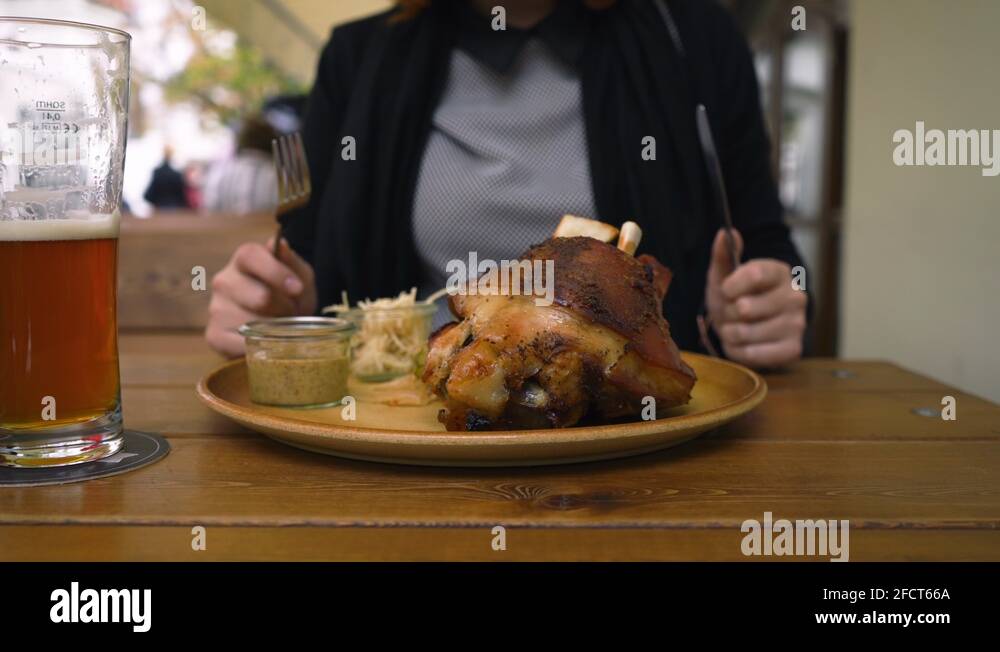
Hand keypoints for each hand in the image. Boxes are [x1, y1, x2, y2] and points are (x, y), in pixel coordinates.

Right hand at [205, 237, 316, 357]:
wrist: (281, 324)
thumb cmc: (290, 295)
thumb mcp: (301, 277)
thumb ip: (293, 263)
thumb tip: (279, 245)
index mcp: (245, 259)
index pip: (251, 256)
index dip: (275, 272)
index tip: (297, 289)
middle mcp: (224, 281)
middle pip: (259, 297)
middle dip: (284, 309)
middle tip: (292, 314)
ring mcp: (217, 308)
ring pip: (253, 324)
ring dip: (274, 330)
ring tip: (280, 326)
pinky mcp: (214, 335)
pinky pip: (241, 345)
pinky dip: (260, 346)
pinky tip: (265, 341)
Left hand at [705, 228, 806, 367]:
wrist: (749, 326)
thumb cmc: (736, 297)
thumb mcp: (725, 275)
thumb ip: (724, 254)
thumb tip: (726, 232)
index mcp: (779, 272)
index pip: (753, 274)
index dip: (731, 286)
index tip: (726, 290)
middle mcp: (795, 296)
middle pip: (744, 308)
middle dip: (728, 312)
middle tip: (733, 313)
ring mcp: (797, 324)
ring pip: (745, 333)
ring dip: (730, 333)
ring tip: (736, 328)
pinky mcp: (793, 349)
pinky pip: (752, 355)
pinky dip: (739, 351)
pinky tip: (742, 344)